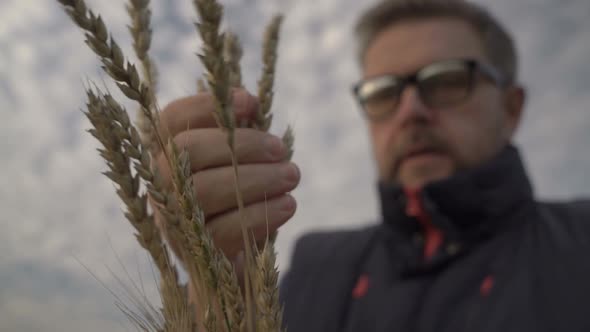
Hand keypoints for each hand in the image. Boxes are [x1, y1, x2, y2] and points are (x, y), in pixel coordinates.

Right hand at [153, 89, 299, 260]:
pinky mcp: (196, 252)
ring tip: (291, 175)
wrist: (231, 260)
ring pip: (206, 190)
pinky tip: (287, 204)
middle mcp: (161, 183)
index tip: (251, 103)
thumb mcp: (238, 162)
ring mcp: (174, 219)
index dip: (208, 105)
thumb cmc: (236, 197)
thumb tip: (249, 104)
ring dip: (257, 179)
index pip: (173, 118)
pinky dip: (262, 214)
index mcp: (167, 152)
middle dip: (242, 144)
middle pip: (188, 149)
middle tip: (281, 150)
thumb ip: (238, 132)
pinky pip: (225, 230)